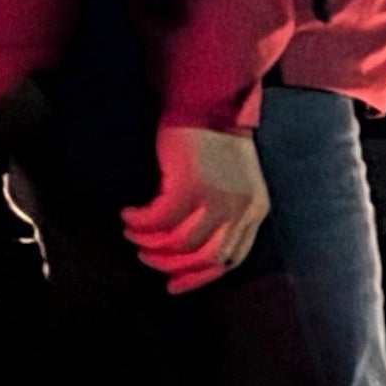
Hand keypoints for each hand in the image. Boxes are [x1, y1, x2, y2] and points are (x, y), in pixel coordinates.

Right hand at [123, 122, 268, 290]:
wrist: (211, 101)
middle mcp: (242, 208)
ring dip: (149, 243)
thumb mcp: (233, 183)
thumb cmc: (216, 141)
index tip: (172, 284)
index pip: (231, 259)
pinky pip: (158, 220)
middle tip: (145, 258)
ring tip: (133, 233)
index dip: (199, 277)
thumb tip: (185, 249)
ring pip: (180, 243)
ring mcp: (218, 198)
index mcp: (256, 210)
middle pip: (206, 257)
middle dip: (170, 264)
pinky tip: (129, 215)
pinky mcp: (191, 185)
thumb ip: (223, 213)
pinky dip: (139, 223)